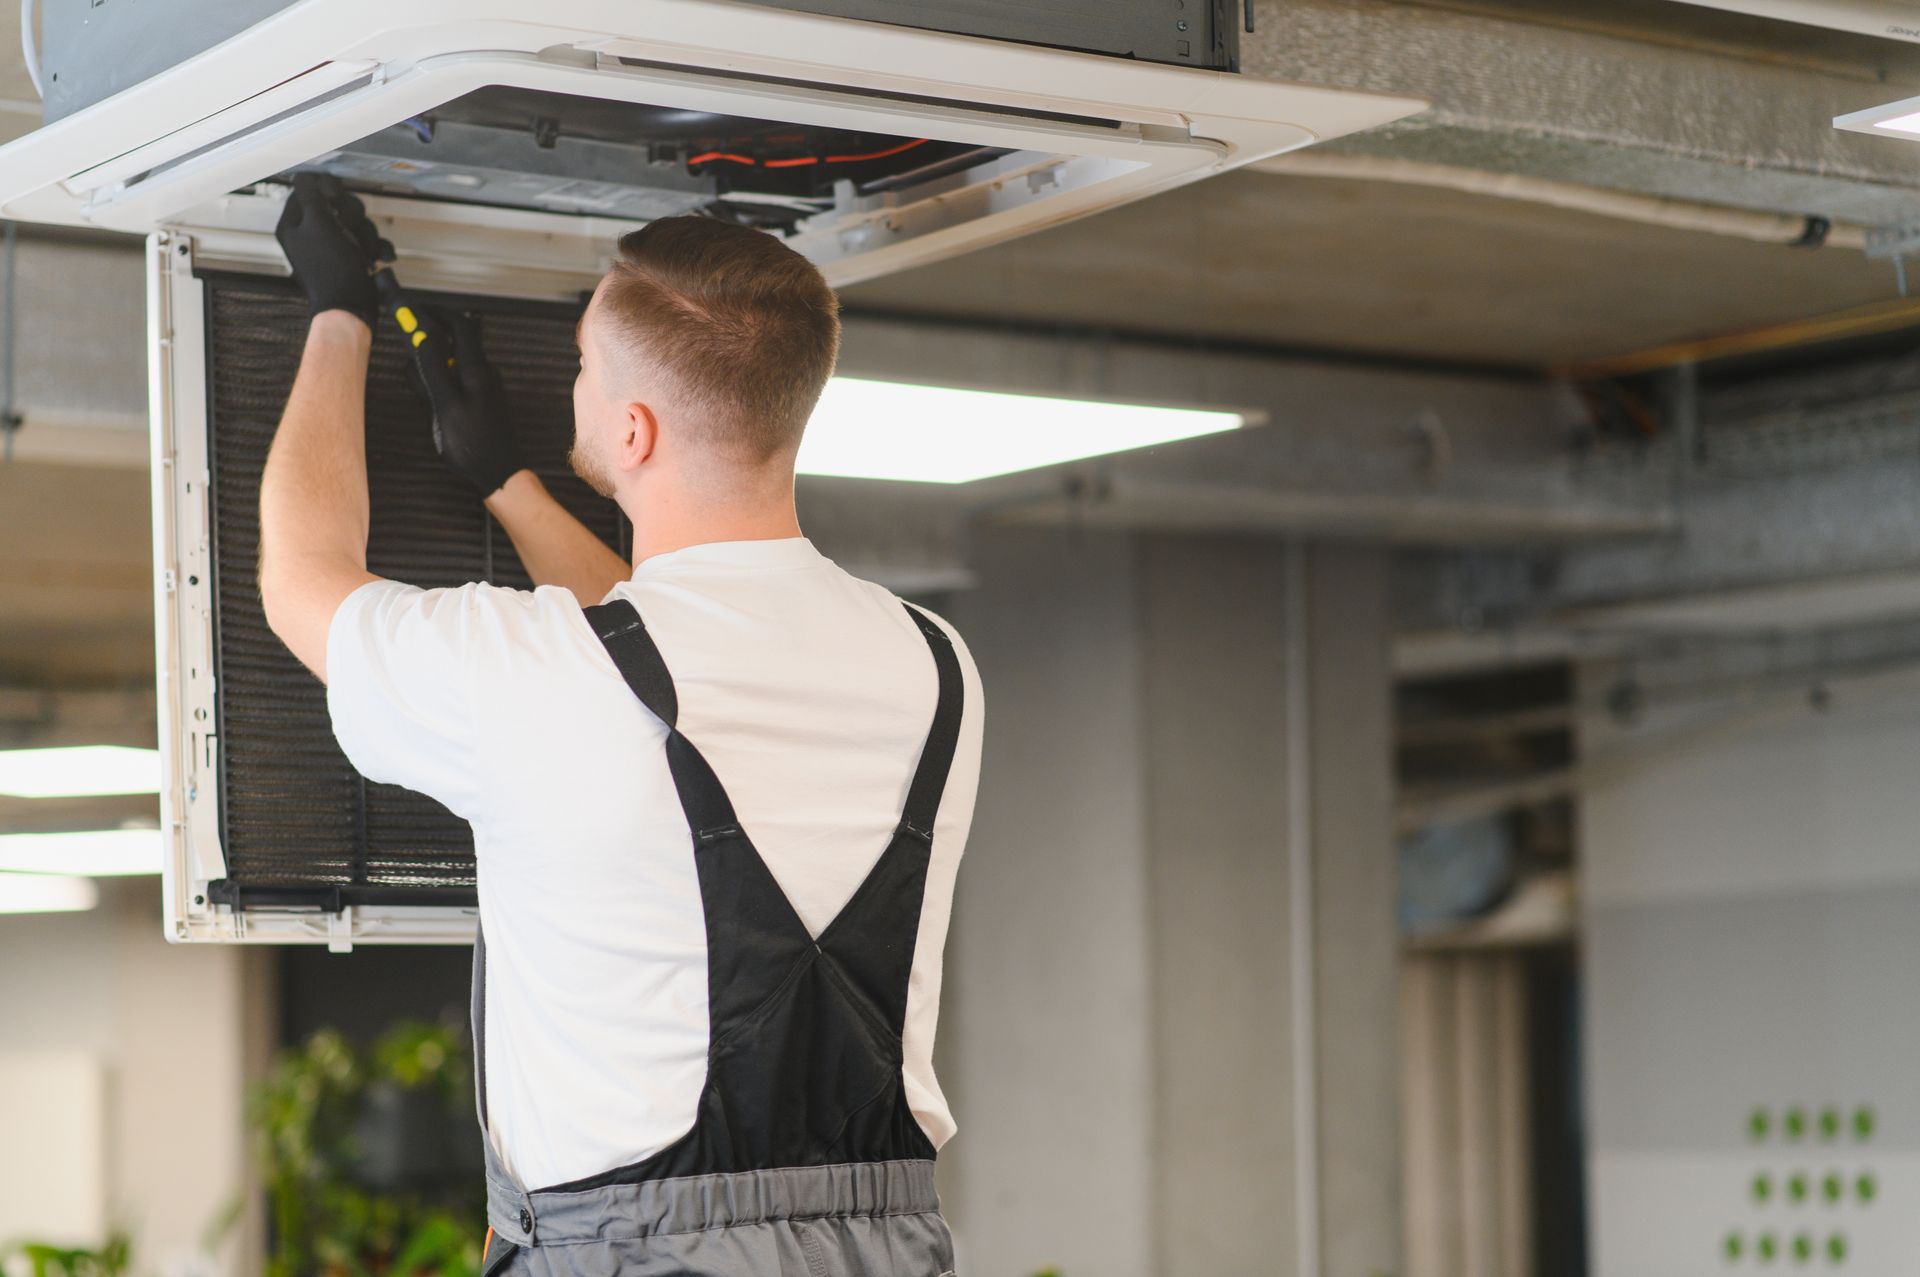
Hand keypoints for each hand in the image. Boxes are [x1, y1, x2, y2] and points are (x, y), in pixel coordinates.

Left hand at [274, 172, 392, 326]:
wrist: (351, 307)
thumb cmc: (332, 270)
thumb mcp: (318, 222)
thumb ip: (311, 194)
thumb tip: (307, 176)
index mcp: (294, 225)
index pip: (306, 189)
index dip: (324, 188)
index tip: (335, 196)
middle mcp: (311, 234)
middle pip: (336, 204)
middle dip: (351, 215)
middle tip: (348, 227)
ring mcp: (333, 246)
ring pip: (356, 222)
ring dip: (365, 234)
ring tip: (364, 251)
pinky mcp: (351, 257)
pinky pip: (367, 241)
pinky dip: (375, 248)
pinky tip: (375, 257)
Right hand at [406, 309, 527, 496]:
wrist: (499, 472)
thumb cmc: (473, 444)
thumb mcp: (445, 405)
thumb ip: (434, 368)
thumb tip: (423, 335)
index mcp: (476, 369)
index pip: (458, 324)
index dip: (435, 311)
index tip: (412, 307)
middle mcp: (484, 372)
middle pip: (455, 340)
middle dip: (430, 339)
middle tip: (409, 344)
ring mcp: (484, 385)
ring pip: (453, 362)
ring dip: (433, 366)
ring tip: (423, 392)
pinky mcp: (481, 398)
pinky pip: (457, 380)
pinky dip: (441, 383)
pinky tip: (434, 404)